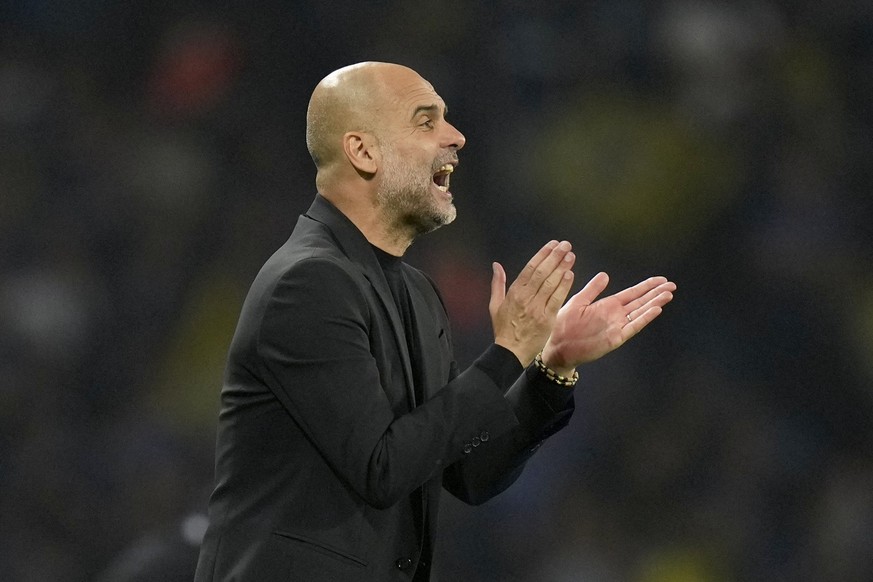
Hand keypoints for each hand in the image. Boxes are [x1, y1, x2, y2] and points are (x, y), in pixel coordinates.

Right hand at [489, 241, 575, 365]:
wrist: (511, 352)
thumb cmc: (503, 328)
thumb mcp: (495, 305)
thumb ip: (498, 283)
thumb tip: (496, 265)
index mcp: (514, 293)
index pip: (530, 268)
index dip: (542, 255)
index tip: (552, 244)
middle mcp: (526, 298)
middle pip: (542, 273)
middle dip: (555, 257)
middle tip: (566, 245)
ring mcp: (537, 308)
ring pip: (551, 284)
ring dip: (562, 268)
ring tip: (570, 255)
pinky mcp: (547, 319)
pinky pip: (557, 299)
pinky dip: (564, 286)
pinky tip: (570, 274)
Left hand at [541, 272, 675, 374]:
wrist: (557, 346)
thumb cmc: (564, 325)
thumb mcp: (578, 301)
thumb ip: (592, 289)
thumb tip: (605, 274)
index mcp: (608, 305)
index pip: (632, 293)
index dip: (646, 286)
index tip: (660, 280)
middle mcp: (616, 315)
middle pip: (641, 302)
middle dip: (656, 293)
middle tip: (672, 285)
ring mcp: (617, 326)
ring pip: (640, 312)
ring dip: (654, 303)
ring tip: (668, 295)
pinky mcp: (615, 338)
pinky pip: (632, 327)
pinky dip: (644, 318)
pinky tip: (655, 310)